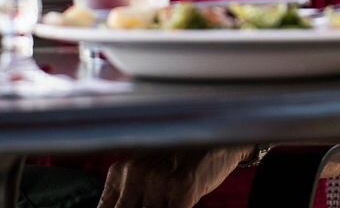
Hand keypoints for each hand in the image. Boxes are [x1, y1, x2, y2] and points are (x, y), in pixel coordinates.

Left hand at [97, 145, 251, 207]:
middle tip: (157, 201)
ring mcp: (158, 180)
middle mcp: (136, 172)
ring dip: (163, 206)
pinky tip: (184, 200)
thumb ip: (129, 194)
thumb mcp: (148, 173)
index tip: (135, 205)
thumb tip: (118, 207)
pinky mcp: (182, 187)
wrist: (221, 137)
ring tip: (171, 195)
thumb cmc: (184, 156)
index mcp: (121, 170)